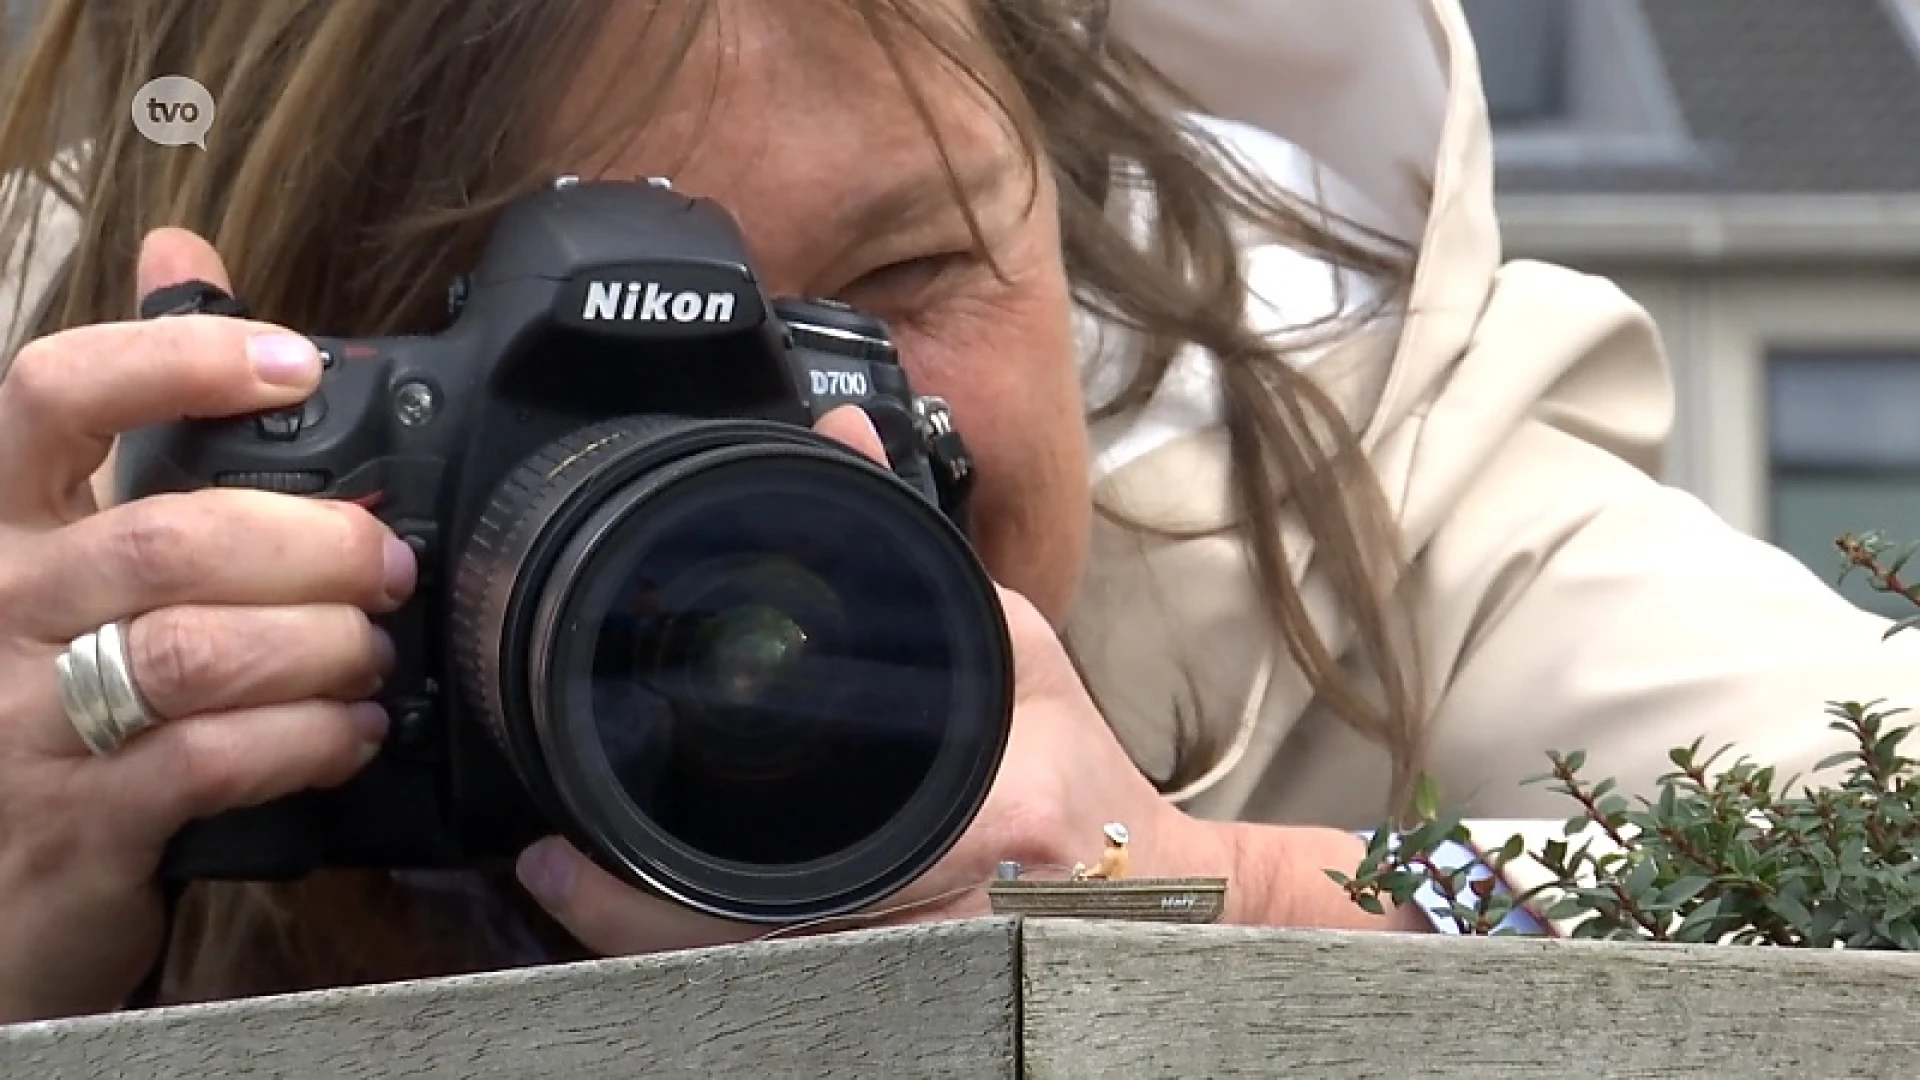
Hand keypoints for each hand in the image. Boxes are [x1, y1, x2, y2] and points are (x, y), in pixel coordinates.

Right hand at [0, 229, 411, 1020]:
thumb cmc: (40, 683)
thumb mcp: (57, 545)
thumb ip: (123, 412)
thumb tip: (180, 252)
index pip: (51, 394)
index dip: (179, 360)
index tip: (295, 360)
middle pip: (170, 537)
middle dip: (313, 545)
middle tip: (387, 563)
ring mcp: (23, 719)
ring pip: (199, 652)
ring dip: (323, 644)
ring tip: (374, 651)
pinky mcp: (77, 821)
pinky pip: (215, 759)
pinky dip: (309, 739)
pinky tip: (353, 731)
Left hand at [511, 406, 1240, 953]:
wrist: (1146, 885)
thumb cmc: (1081, 770)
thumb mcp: (1015, 639)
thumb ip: (916, 543)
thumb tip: (839, 434)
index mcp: (988, 821)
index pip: (799, 879)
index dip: (664, 887)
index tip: (572, 847)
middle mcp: (954, 919)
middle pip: (756, 952)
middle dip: (637, 924)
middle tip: (554, 872)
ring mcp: (930, 977)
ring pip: (764, 989)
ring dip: (662, 951)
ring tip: (581, 896)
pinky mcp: (916, 1000)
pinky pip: (793, 996)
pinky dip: (715, 966)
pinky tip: (656, 932)